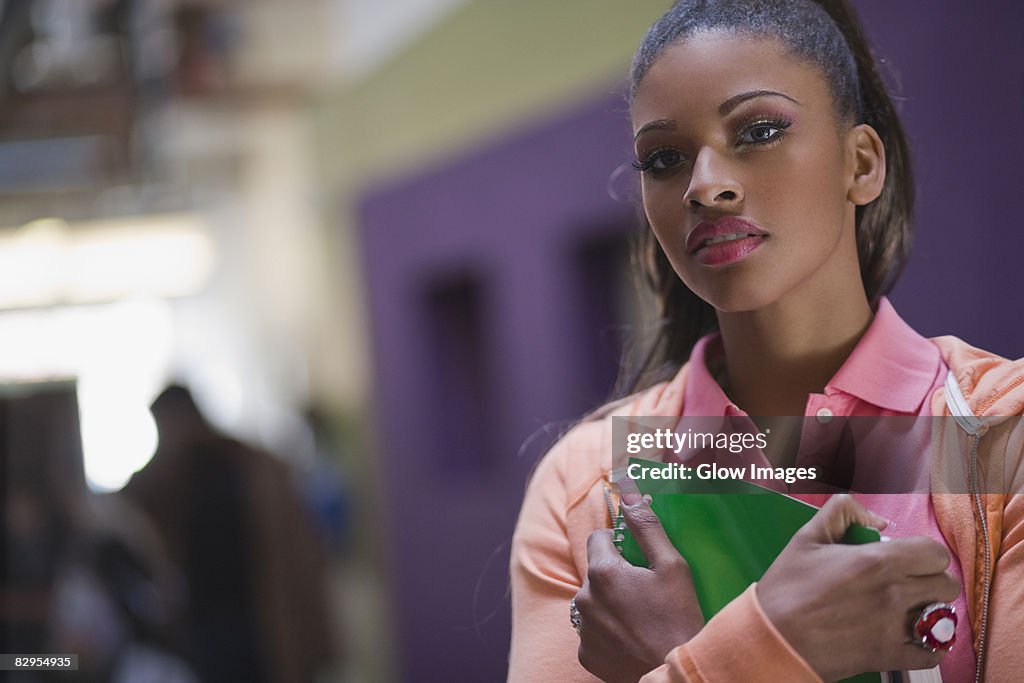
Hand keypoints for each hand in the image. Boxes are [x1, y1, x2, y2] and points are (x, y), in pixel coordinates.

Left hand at [574, 493, 703, 682]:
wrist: (678, 676)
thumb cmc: (679, 619)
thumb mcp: (672, 566)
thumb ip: (647, 527)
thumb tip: (629, 493)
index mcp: (602, 571)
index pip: (599, 538)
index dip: (620, 543)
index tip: (638, 558)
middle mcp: (584, 598)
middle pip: (596, 572)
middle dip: (616, 575)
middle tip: (646, 591)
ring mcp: (583, 629)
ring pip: (593, 601)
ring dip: (610, 603)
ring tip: (641, 617)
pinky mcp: (586, 654)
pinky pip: (593, 632)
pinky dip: (608, 632)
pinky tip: (632, 637)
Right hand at [757, 494, 960, 680]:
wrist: (774, 637)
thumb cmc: (787, 589)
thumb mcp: (806, 537)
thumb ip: (842, 511)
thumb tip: (877, 520)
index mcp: (877, 561)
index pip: (934, 553)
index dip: (923, 553)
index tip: (907, 558)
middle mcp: (894, 593)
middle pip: (946, 584)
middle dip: (929, 579)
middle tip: (906, 581)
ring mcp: (896, 627)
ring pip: (944, 617)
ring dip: (930, 610)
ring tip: (908, 608)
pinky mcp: (891, 656)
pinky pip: (934, 652)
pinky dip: (929, 645)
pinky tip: (911, 636)